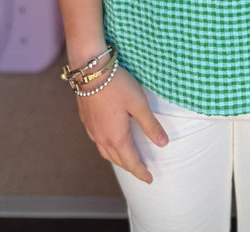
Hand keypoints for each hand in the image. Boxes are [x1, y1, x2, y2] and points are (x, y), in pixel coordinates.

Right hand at [77, 66, 167, 183]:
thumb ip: (150, 125)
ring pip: (105, 152)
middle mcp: (102, 138)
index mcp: (116, 137)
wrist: (90, 71)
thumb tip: (163, 143)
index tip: (149, 179)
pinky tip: (110, 140)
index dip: (140, 172)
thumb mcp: (139, 103)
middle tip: (141, 171)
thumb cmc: (117, 85)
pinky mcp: (86, 120)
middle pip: (117, 159)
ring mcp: (92, 129)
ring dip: (117, 159)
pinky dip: (107, 147)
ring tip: (127, 159)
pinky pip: (97, 142)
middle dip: (130, 167)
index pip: (130, 161)